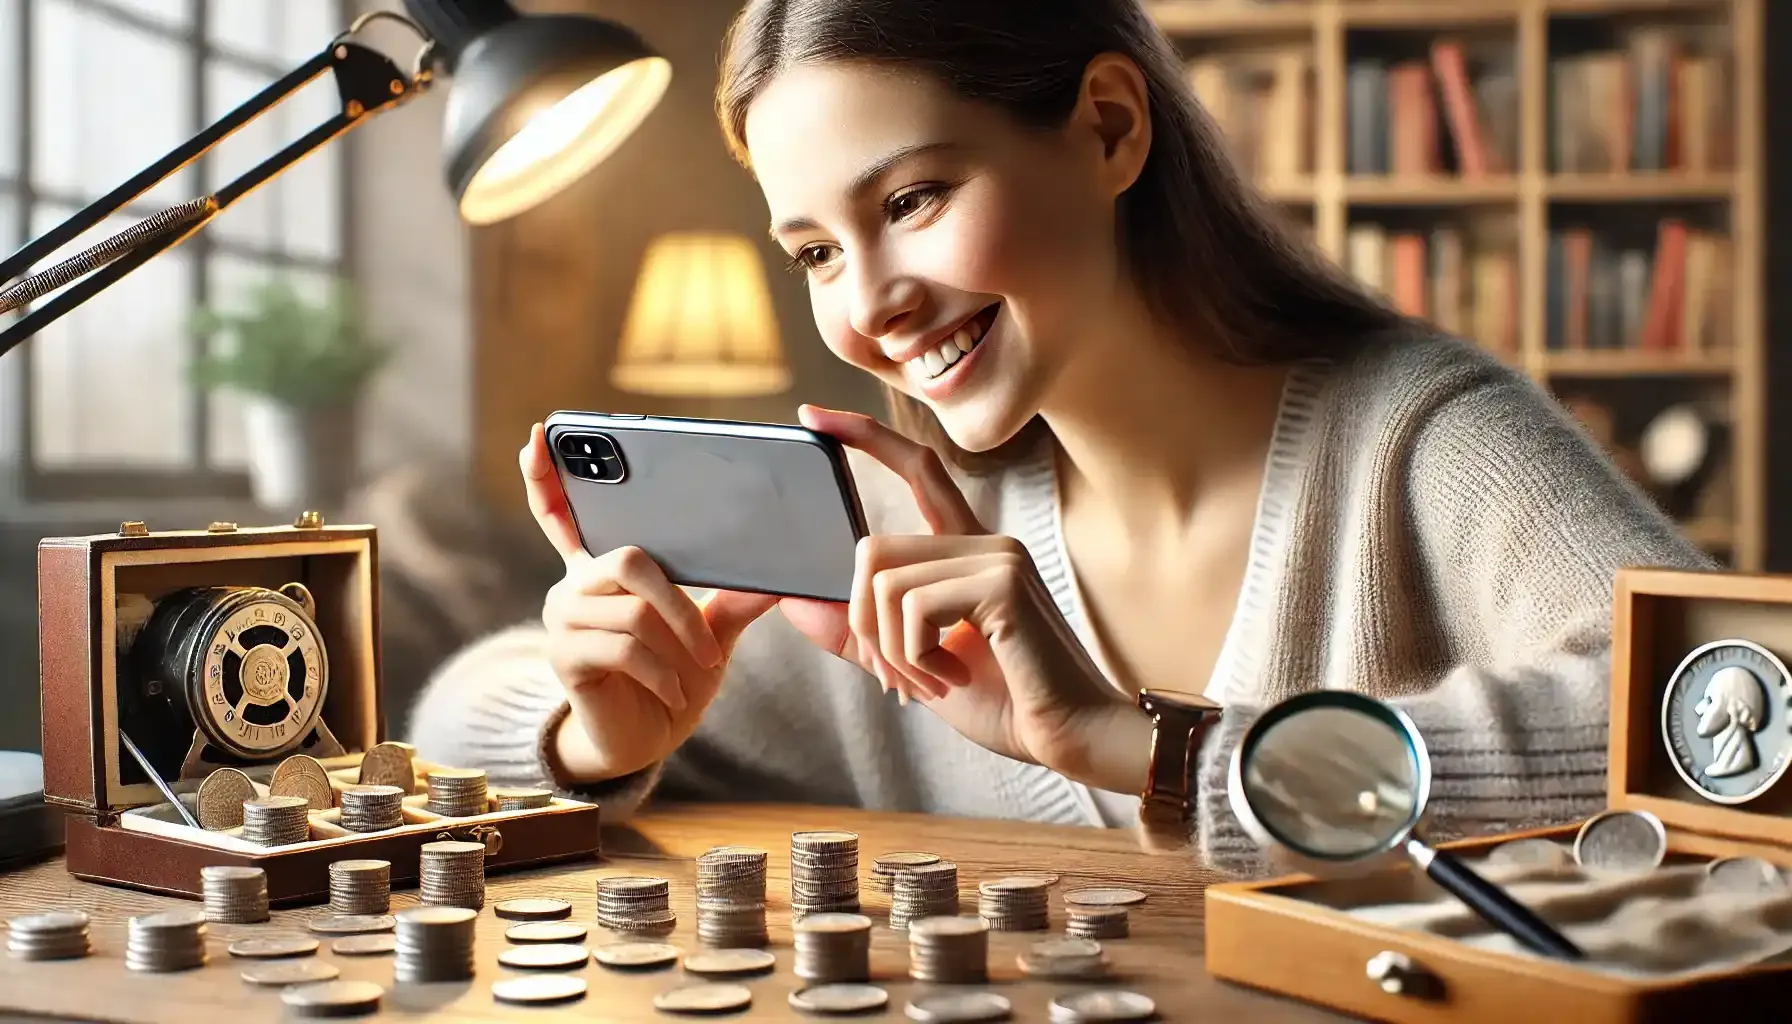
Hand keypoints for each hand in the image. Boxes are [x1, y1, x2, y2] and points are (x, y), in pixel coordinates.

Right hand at [520, 423, 776, 782]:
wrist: (645, 739)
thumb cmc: (672, 678)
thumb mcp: (710, 632)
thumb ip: (734, 597)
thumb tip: (778, 575)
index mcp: (601, 568)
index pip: (562, 513)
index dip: (546, 476)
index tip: (538, 434)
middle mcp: (573, 585)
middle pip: (628, 559)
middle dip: (678, 602)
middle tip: (708, 641)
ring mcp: (563, 619)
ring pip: (632, 609)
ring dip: (678, 643)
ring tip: (697, 671)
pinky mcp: (564, 656)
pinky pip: (623, 648)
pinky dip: (661, 672)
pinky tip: (674, 691)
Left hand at [777, 406, 1149, 793]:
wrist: (1072, 737)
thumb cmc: (1006, 703)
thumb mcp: (915, 665)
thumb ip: (859, 633)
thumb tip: (792, 599)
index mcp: (966, 552)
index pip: (916, 469)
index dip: (864, 437)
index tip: (812, 418)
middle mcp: (984, 540)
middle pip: (871, 550)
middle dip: (865, 627)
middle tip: (900, 678)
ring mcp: (996, 555)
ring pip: (884, 582)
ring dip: (893, 651)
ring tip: (934, 683)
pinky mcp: (1001, 582)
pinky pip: (912, 607)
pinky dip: (916, 656)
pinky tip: (957, 677)